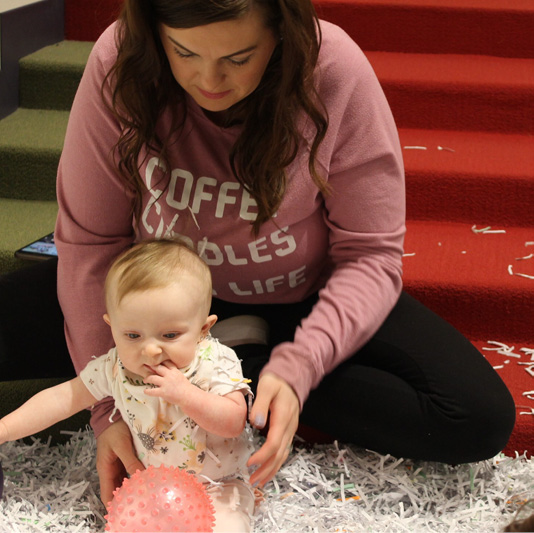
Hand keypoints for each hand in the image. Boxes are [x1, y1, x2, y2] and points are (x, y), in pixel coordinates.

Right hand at [96, 420, 144, 505]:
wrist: (112, 414)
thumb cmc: (114, 429)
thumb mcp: (122, 445)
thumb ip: (130, 461)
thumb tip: (139, 477)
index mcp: (105, 469)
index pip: (106, 494)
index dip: (114, 504)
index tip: (124, 511)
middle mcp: (110, 469)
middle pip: (117, 489)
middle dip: (126, 496)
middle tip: (142, 502)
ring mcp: (118, 464)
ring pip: (125, 480)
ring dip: (133, 485)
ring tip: (147, 492)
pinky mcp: (125, 457)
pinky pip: (130, 470)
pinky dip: (136, 475)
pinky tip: (146, 477)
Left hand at [144, 361, 188, 403]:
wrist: (188, 396)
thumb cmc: (186, 388)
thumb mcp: (181, 377)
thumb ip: (174, 374)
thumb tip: (167, 373)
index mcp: (174, 371)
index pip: (166, 363)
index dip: (160, 362)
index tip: (155, 361)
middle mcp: (169, 375)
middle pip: (158, 368)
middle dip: (151, 367)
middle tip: (145, 366)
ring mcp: (165, 383)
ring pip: (153, 378)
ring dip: (147, 378)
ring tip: (145, 380)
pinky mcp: (163, 392)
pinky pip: (152, 391)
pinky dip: (147, 391)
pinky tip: (145, 391)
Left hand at [247, 372, 298, 487]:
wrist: (291, 378)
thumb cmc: (276, 382)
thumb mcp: (266, 387)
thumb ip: (260, 405)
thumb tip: (256, 423)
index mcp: (283, 418)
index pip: (274, 444)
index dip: (262, 456)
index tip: (249, 463)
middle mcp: (289, 428)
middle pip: (279, 454)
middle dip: (266, 470)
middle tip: (252, 481)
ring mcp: (290, 430)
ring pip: (283, 455)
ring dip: (271, 470)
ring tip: (259, 482)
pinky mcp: (288, 431)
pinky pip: (284, 450)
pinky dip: (276, 463)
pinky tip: (268, 469)